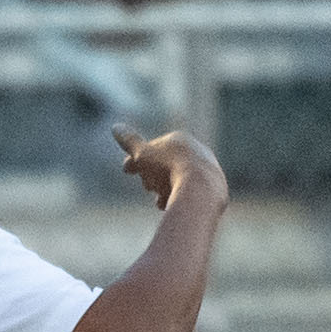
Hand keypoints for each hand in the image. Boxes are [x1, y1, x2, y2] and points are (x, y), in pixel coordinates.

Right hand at [111, 122, 226, 212]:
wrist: (200, 189)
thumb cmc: (168, 170)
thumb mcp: (143, 155)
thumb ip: (130, 142)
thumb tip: (115, 126)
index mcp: (179, 139)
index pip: (153, 149)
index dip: (138, 161)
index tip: (128, 171)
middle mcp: (197, 150)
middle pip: (165, 165)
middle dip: (152, 177)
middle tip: (147, 187)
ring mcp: (208, 168)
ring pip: (178, 180)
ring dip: (164, 190)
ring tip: (159, 201)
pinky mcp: (215, 187)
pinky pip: (191, 193)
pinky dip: (179, 198)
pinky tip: (173, 205)